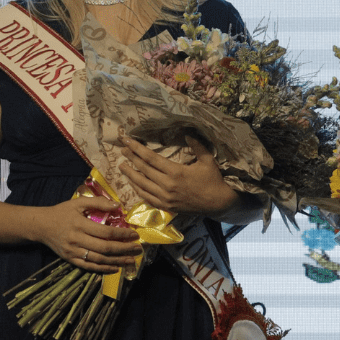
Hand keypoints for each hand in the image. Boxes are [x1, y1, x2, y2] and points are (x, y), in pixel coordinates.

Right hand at [32, 196, 142, 273]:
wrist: (40, 226)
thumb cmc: (61, 212)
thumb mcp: (77, 203)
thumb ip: (98, 202)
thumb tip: (118, 206)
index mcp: (80, 224)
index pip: (105, 232)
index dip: (122, 234)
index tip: (135, 234)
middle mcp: (76, 239)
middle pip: (104, 248)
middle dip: (124, 249)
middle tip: (138, 248)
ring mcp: (73, 251)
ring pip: (98, 260)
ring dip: (117, 261)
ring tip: (131, 260)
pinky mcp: (70, 259)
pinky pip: (89, 267)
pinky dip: (103, 269)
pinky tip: (115, 268)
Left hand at [119, 135, 236, 215]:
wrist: (218, 203)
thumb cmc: (213, 180)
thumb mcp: (207, 160)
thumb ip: (197, 146)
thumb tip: (188, 133)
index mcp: (176, 172)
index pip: (150, 158)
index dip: (136, 148)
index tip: (126, 140)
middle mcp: (167, 185)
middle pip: (143, 169)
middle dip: (130, 158)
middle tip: (122, 149)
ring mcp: (165, 197)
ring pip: (141, 184)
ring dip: (130, 174)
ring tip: (122, 166)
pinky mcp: (166, 206)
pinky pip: (146, 197)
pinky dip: (138, 189)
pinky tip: (133, 183)